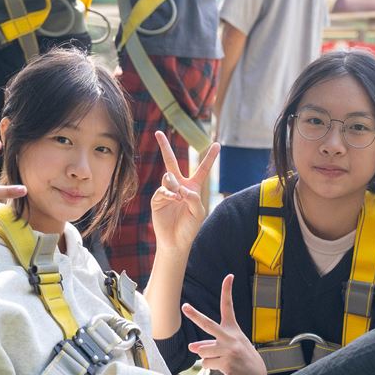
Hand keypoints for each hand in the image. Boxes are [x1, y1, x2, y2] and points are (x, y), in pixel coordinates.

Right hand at [149, 130, 218, 256]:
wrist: (176, 241)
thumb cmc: (189, 227)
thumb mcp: (198, 212)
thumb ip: (193, 197)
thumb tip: (178, 186)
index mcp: (193, 187)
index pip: (202, 169)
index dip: (209, 157)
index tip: (217, 144)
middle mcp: (179, 186)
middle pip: (171, 162)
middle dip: (164, 147)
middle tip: (158, 132)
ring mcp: (167, 191)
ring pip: (169, 178)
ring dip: (175, 185)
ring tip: (179, 197)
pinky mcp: (157, 199)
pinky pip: (163, 190)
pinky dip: (170, 194)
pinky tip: (174, 198)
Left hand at [183, 274, 266, 374]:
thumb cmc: (239, 358)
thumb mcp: (227, 347)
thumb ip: (209, 344)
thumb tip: (192, 348)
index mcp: (232, 329)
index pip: (228, 306)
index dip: (228, 291)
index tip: (229, 276)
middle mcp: (230, 336)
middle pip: (208, 324)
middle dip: (195, 315)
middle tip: (185, 307)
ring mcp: (229, 349)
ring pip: (202, 351)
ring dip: (207, 357)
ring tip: (220, 360)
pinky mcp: (226, 362)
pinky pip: (206, 363)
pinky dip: (210, 367)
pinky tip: (223, 368)